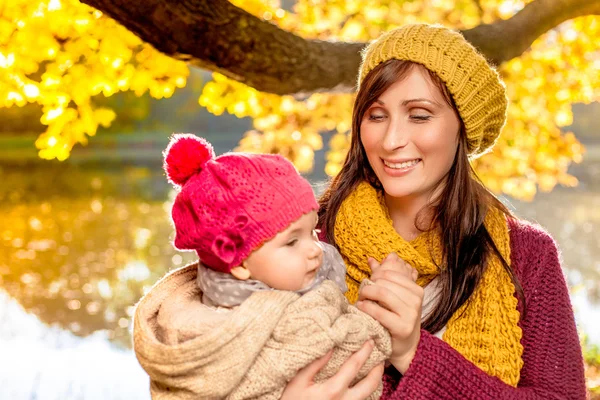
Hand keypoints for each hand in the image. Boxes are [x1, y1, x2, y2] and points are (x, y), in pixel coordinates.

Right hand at [281, 340, 384, 399]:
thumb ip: (315, 364)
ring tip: (375, 369)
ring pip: (368, 396)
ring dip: (374, 381)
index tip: (370, 342)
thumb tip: (331, 346)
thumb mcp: (298, 381)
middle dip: (378, 370)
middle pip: (370, 385)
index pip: (354, 366)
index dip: (364, 352)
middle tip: (381, 357)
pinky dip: (366, 392)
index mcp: (333, 390)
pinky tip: (362, 384)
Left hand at [357, 253, 422, 373]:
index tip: (368, 283)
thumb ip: (384, 278)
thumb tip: (371, 259)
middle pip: (385, 282)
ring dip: (366, 295)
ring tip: (361, 300)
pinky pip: (379, 311)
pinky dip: (366, 307)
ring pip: (383, 293)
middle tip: (362, 293)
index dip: (375, 275)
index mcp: (416, 289)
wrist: (406, 347)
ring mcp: (411, 314)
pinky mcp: (402, 327)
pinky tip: (361, 308)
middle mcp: (416, 300)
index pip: (390, 273)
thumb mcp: (394, 297)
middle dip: (369, 285)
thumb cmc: (397, 319)